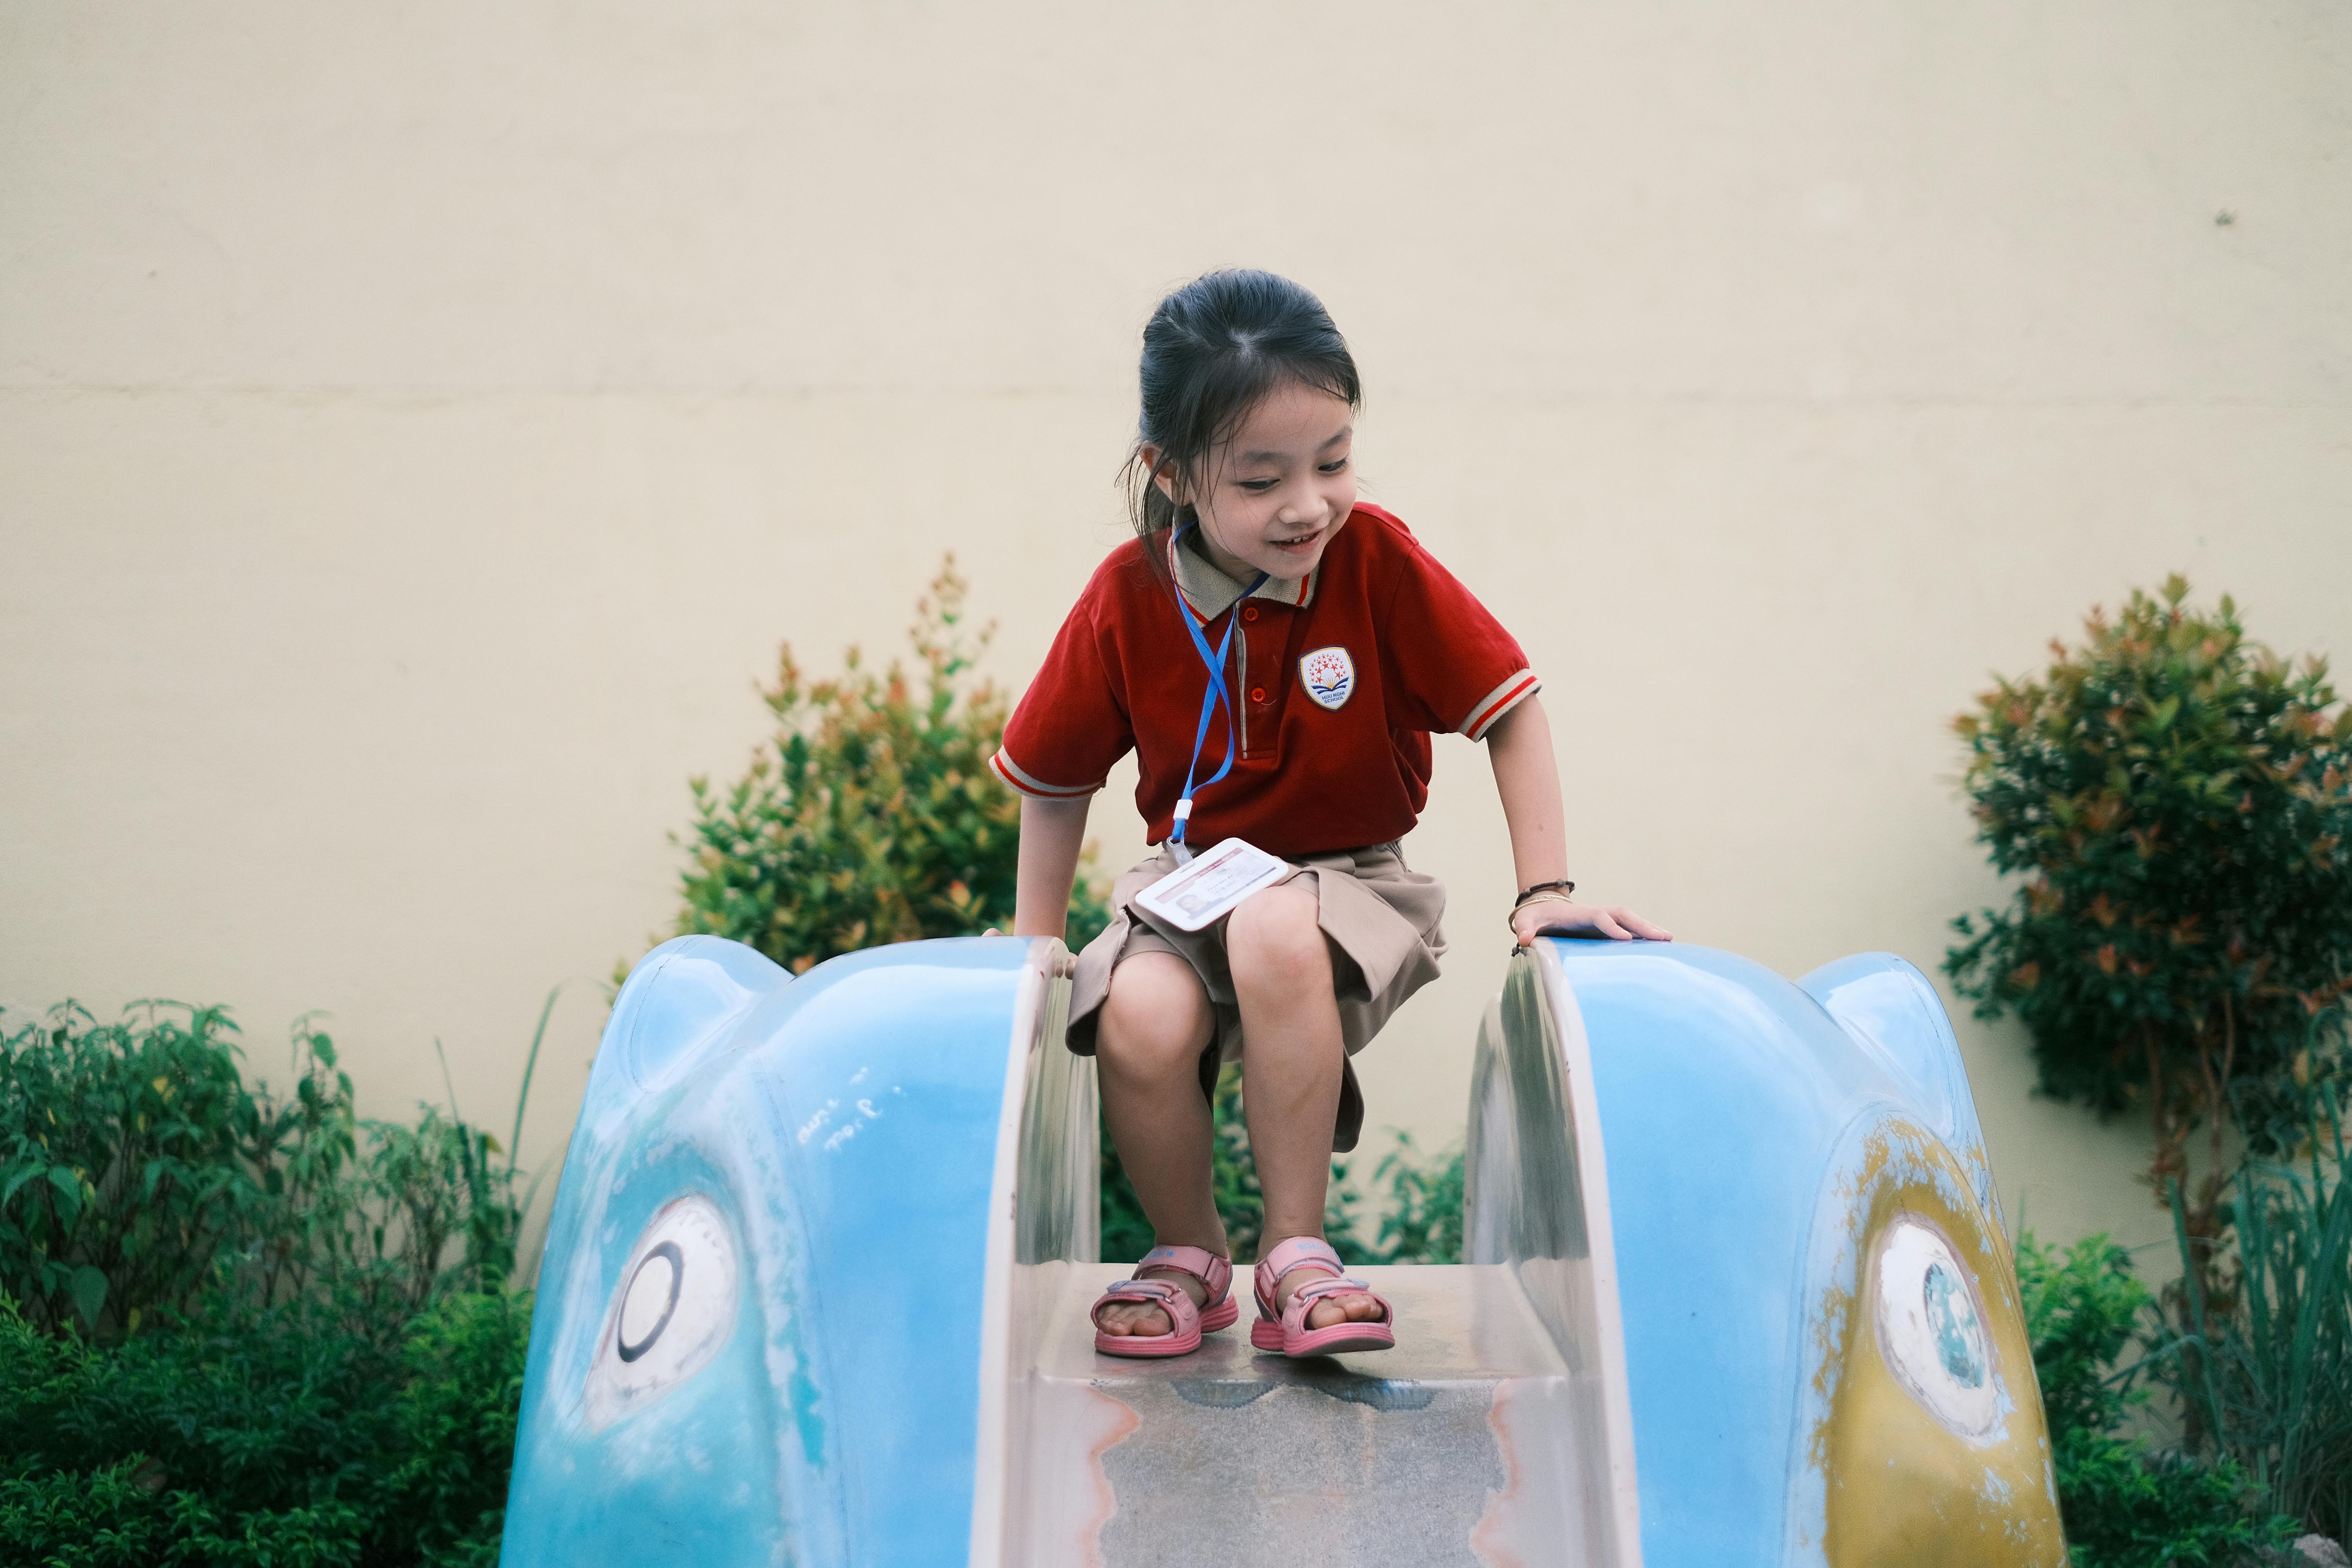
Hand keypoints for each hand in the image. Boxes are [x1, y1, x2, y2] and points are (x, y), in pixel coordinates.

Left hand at [1510, 898, 1672, 946]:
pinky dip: (1644, 935)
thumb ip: (1524, 928)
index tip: (1627, 940)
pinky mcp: (1607, 929)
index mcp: (1579, 914)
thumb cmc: (1534, 918)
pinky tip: (1660, 946)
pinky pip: (1629, 930)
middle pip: (1623, 916)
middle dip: (1643, 926)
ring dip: (1649, 929)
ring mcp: (1603, 921)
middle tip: (1664, 937)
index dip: (1612, 928)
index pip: (1600, 918)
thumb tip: (1523, 939)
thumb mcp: (1525, 922)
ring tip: (1670, 940)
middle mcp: (1595, 914)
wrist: (1542, 909)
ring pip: (1631, 922)